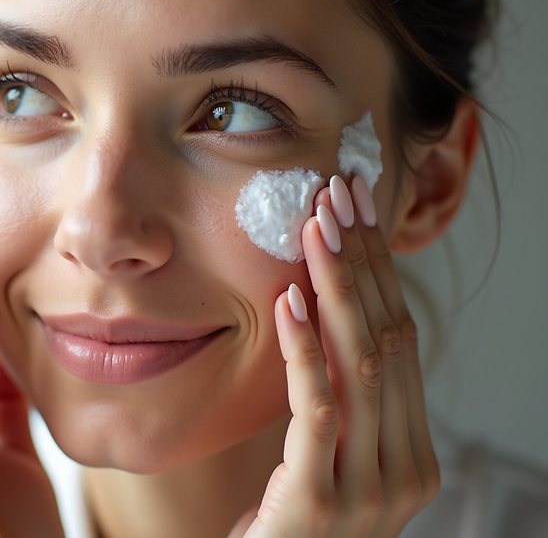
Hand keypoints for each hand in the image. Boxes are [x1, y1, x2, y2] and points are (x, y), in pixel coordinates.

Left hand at [231, 175, 439, 537]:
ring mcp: (369, 489)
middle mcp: (405, 470)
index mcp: (413, 455)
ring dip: (337, 286)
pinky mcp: (320, 499)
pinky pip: (317, 406)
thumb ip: (340, 403)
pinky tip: (290, 299)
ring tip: (315, 226)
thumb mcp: (324, 458)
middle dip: (363, 262)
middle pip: (389, 341)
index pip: (402, 344)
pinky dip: (305, 348)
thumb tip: (323, 312)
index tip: (358, 212)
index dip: (381, 272)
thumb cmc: (288, 525)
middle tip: (340, 196)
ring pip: (360, 364)